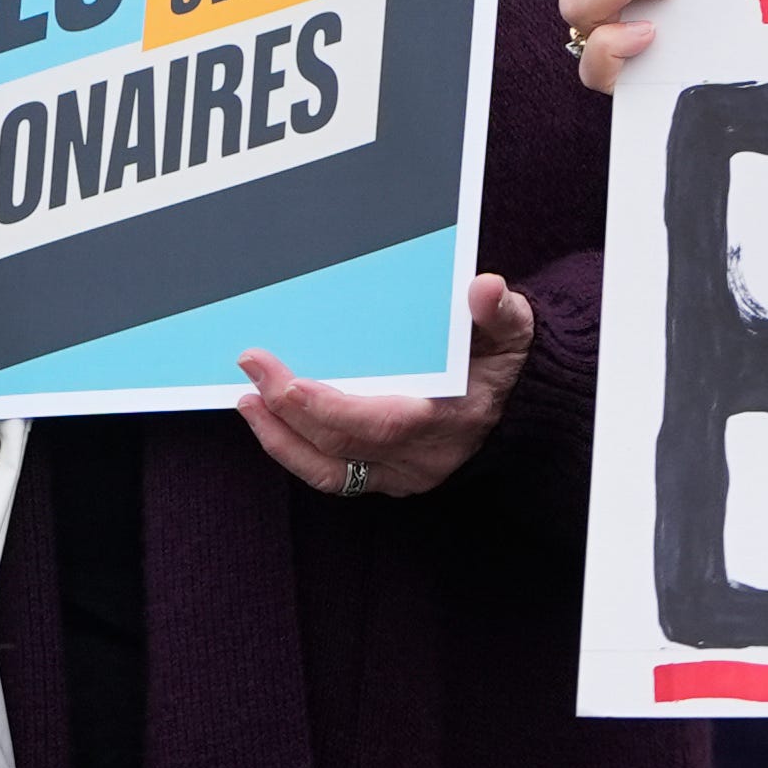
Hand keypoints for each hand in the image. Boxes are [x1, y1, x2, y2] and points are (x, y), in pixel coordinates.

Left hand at [240, 271, 532, 498]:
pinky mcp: (386, 480)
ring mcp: (403, 475)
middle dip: (289, 410)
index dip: (327, 407)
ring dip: (281, 439)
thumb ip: (500, 310)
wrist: (519, 408)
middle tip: (253, 369)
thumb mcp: (514, 328)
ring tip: (248, 402)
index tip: (284, 379)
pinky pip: (333, 477)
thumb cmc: (506, 361)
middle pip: (344, 446)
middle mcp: (424, 457)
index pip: (382, 423)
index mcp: (454, 417)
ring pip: (330, 472)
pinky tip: (272, 424)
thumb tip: (484, 287)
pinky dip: (296, 452)